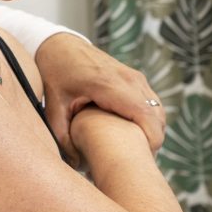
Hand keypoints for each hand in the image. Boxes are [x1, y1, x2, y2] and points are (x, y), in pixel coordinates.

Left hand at [35, 33, 164, 165]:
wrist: (59, 45)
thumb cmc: (55, 74)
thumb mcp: (53, 106)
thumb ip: (62, 137)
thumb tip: (76, 166)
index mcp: (109, 85)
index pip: (146, 117)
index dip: (150, 143)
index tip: (139, 160)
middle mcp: (129, 79)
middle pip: (157, 118)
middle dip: (151, 142)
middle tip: (133, 161)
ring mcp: (135, 77)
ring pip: (158, 112)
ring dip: (151, 131)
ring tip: (132, 150)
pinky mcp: (136, 78)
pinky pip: (152, 105)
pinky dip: (148, 121)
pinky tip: (131, 134)